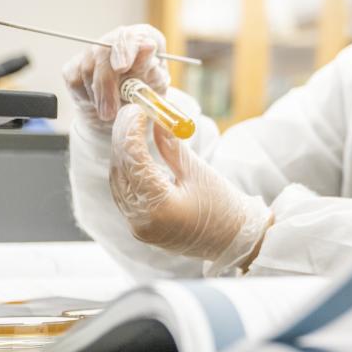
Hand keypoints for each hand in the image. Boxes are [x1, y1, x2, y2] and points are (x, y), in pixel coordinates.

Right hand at [62, 24, 170, 134]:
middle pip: (103, 52)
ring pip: (87, 68)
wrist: (124, 109)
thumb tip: (147, 47)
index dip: (124, 49)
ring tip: (110, 112)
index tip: (121, 68)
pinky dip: (86, 96)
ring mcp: (92, 50)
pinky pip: (74, 79)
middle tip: (110, 110)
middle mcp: (116, 39)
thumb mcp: (155, 84)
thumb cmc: (147, 92)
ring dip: (98, 96)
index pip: (130, 36)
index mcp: (141, 37)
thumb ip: (149, 68)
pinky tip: (98, 103)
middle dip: (106, 83)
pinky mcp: (74, 65)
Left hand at [109, 104, 270, 271]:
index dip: (132, 130)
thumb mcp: (199, 172)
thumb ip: (172, 147)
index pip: (134, 161)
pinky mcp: (139, 228)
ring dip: (122, 153)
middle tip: (132, 112)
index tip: (138, 109)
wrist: (233, 241)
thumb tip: (157, 120)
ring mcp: (138, 227)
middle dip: (123, 138)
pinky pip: (124, 195)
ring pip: (117, 182)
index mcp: (160, 207)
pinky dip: (127, 171)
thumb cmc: (224, 206)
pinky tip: (134, 154)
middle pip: (120, 171)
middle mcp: (142, 220)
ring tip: (133, 128)